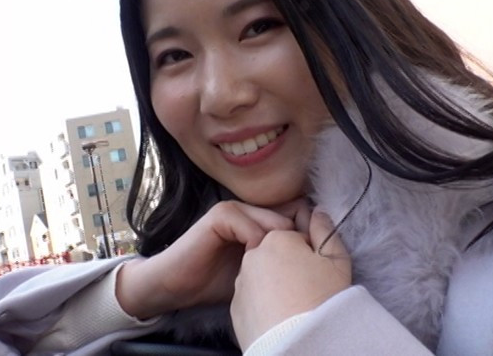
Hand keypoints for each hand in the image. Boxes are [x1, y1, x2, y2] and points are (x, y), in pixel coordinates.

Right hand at [116, 199, 309, 318]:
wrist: (177, 284)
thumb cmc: (215, 281)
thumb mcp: (256, 271)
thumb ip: (279, 260)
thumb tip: (315, 262)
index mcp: (261, 218)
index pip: (300, 214)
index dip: (309, 235)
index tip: (312, 261)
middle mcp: (251, 209)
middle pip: (295, 214)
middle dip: (299, 242)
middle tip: (295, 268)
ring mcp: (235, 209)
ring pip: (277, 223)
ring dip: (279, 249)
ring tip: (272, 272)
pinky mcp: (221, 215)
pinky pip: (253, 229)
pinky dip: (256, 248)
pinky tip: (250, 267)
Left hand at [231, 210, 351, 349]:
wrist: (301, 342)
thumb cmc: (323, 298)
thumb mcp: (335, 260)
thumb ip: (325, 230)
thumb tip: (316, 212)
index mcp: (276, 239)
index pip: (295, 240)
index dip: (310, 256)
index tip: (318, 273)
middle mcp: (253, 256)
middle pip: (275, 256)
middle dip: (289, 268)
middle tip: (307, 290)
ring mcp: (241, 283)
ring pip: (262, 278)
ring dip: (275, 287)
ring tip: (293, 307)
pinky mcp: (236, 308)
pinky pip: (253, 301)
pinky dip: (264, 306)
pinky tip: (279, 318)